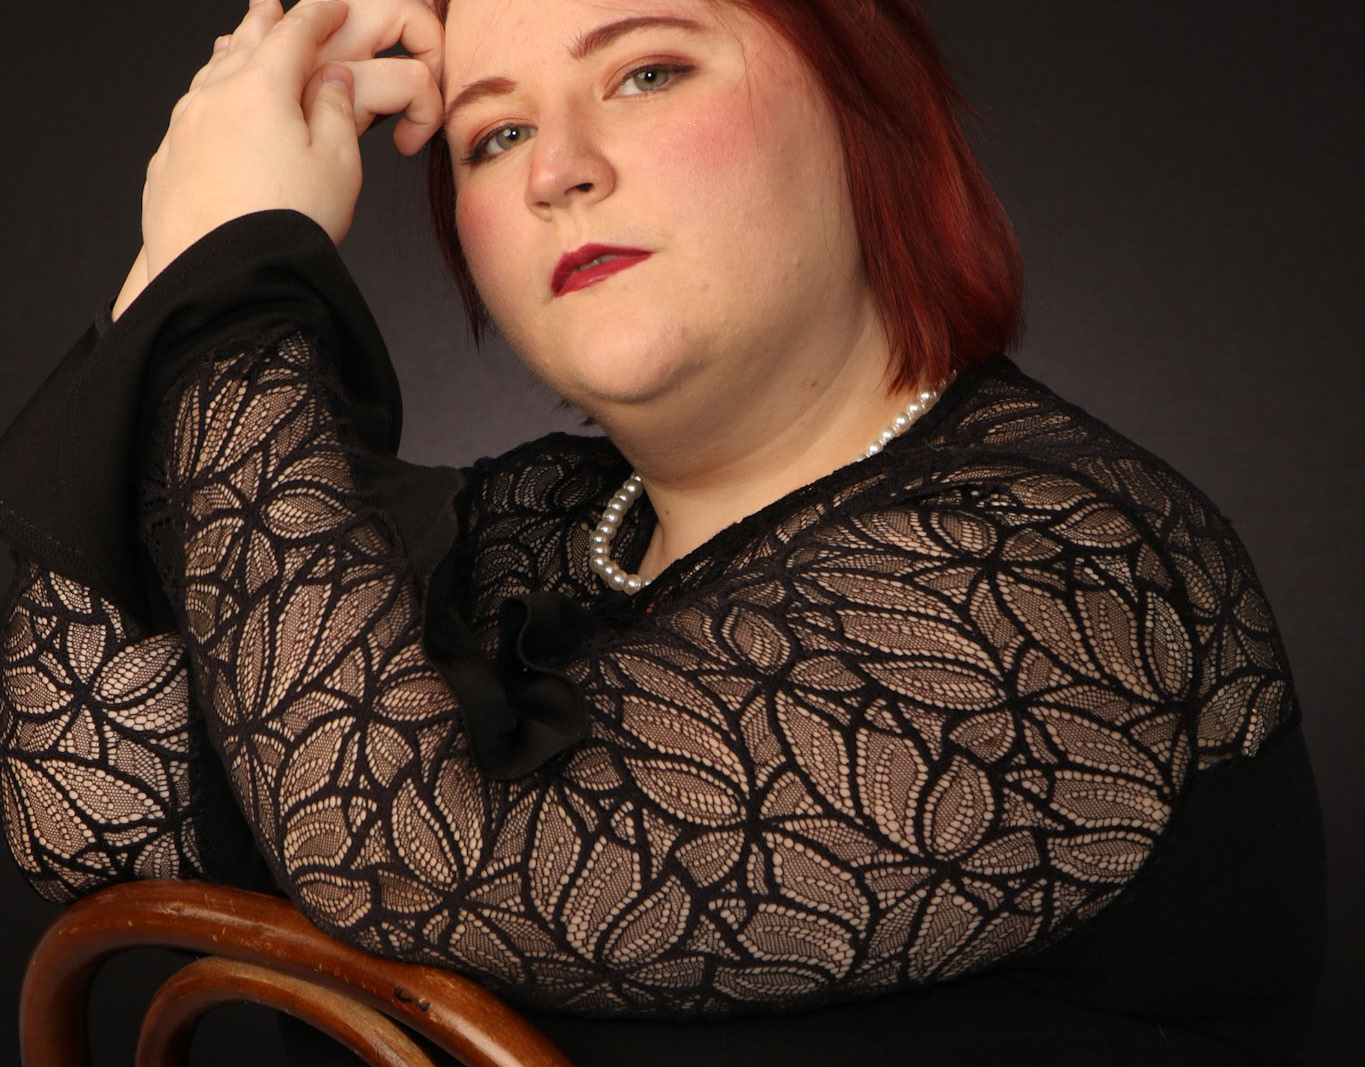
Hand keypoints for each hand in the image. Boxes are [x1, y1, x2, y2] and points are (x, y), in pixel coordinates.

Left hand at [135, 0, 442, 290]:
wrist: (226, 277)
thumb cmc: (286, 224)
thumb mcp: (339, 164)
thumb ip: (336, 112)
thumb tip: (332, 81)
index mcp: (262, 88)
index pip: (294, 34)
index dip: (317, 15)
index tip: (331, 5)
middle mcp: (214, 98)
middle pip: (242, 45)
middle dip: (262, 21)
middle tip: (271, 3)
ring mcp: (183, 130)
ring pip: (209, 76)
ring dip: (228, 55)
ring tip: (235, 43)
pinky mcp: (167, 165)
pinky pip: (189, 115)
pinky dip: (206, 99)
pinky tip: (209, 108)